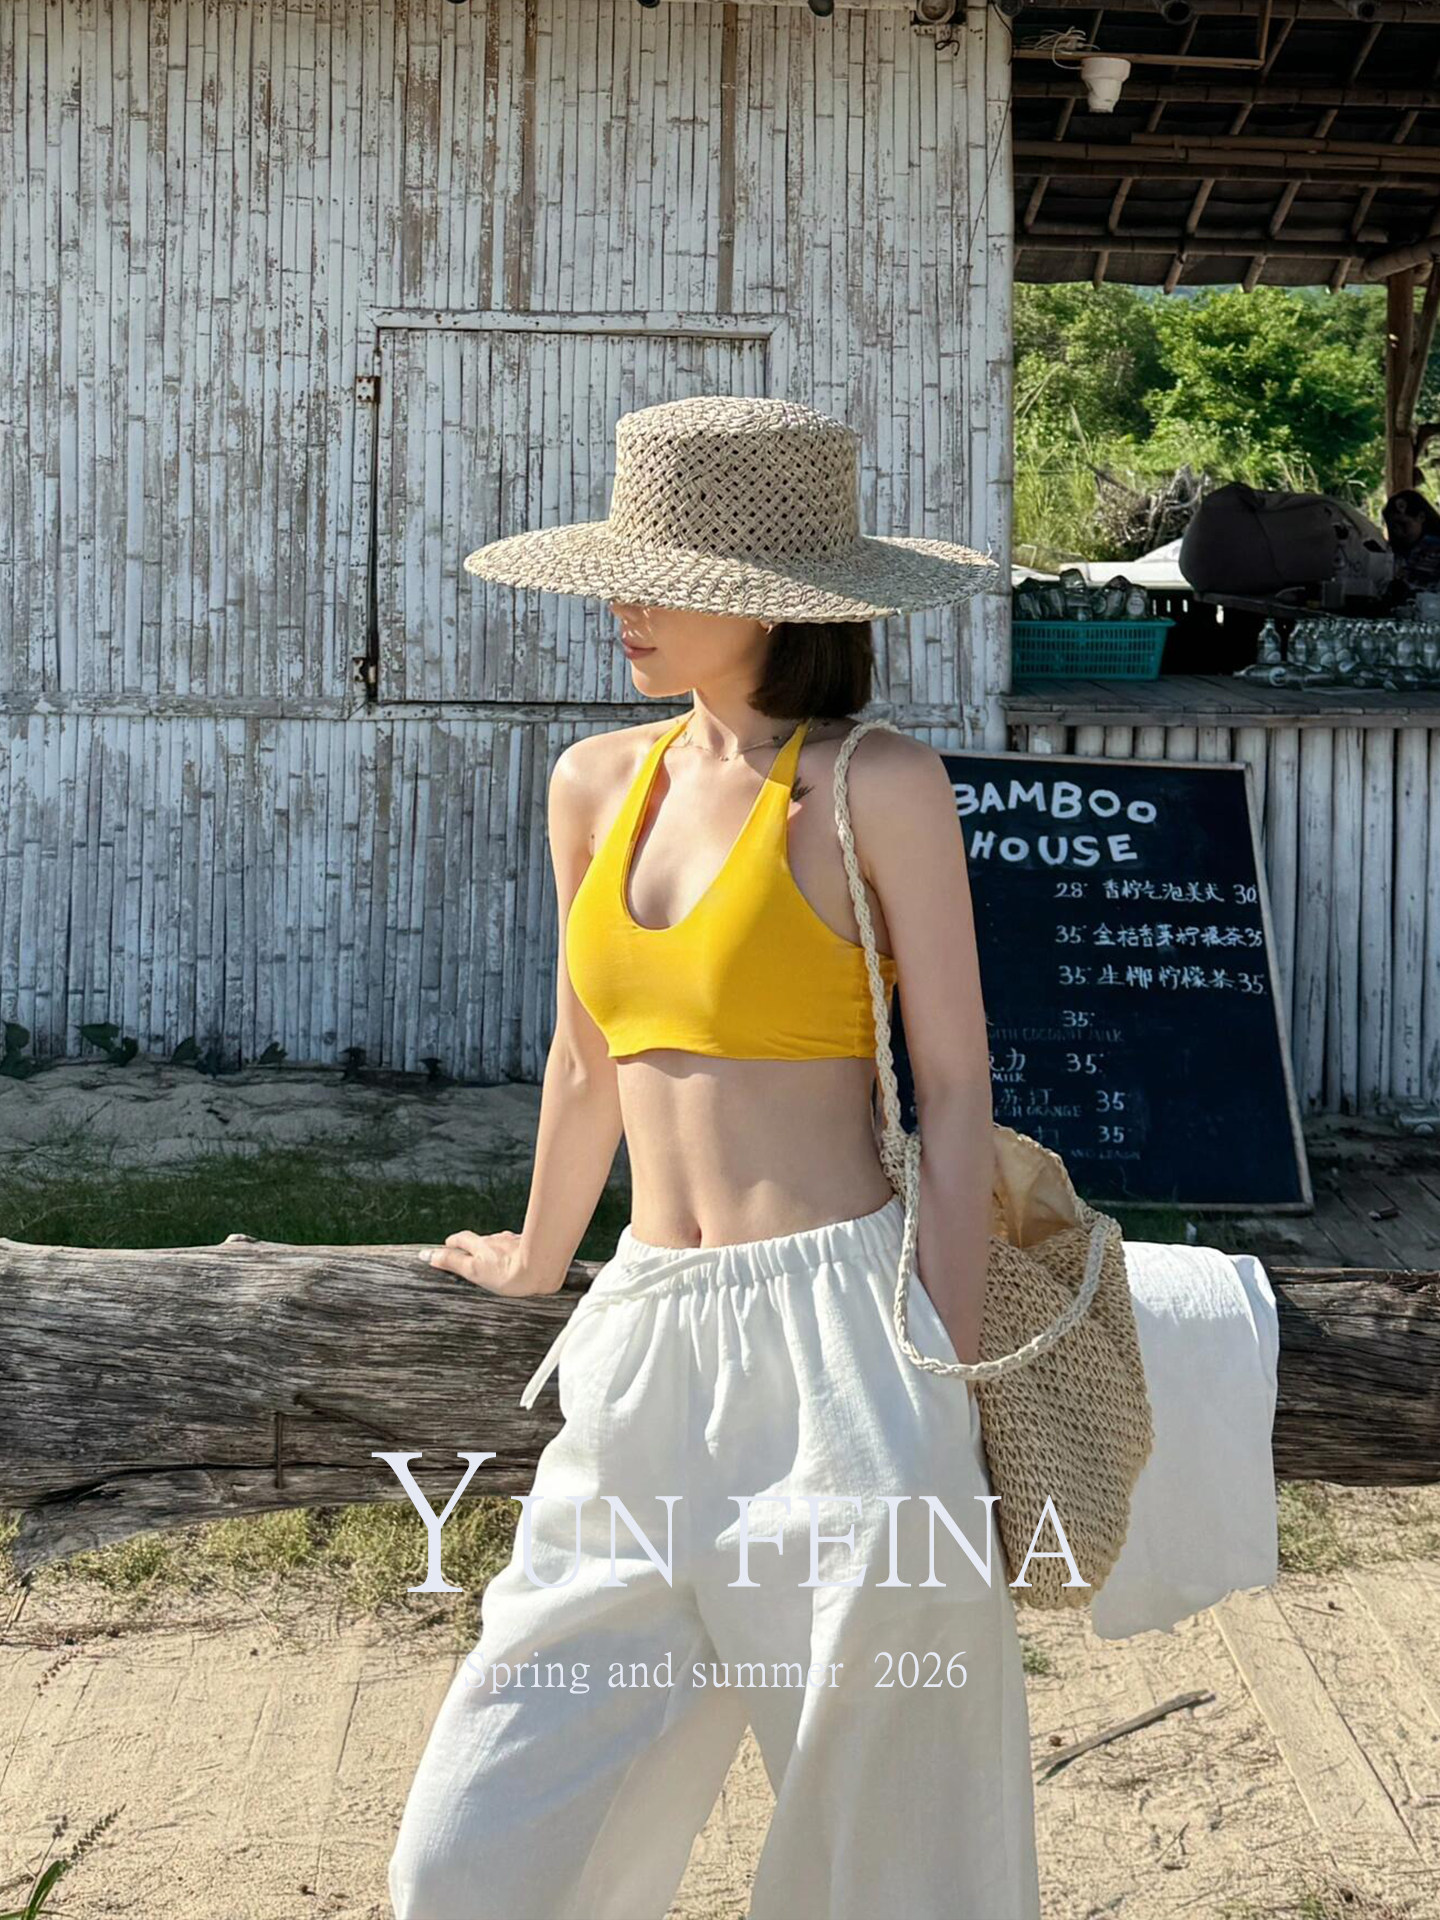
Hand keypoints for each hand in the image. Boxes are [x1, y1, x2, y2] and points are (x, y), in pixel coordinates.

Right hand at [417, 1230, 562, 1297]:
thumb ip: (453, 1263)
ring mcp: (515, 1242)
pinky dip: (513, 1253)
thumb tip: (430, 1256)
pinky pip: (517, 1248)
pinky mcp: (531, 1247)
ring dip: (494, 1250)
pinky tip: (518, 1261)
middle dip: (473, 1246)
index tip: (447, 1244)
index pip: (462, 1238)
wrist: (543, 1268)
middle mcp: (498, 1240)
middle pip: (481, 1241)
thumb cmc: (510, 1274)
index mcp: (481, 1245)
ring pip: (500, 1244)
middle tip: (468, 1253)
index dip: (453, 1242)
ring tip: (495, 1262)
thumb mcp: (474, 1271)